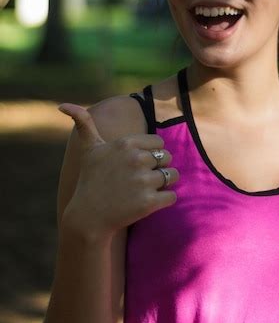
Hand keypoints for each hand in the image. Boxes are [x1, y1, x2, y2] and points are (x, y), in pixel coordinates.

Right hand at [58, 103, 177, 238]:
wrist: (88, 217)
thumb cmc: (90, 180)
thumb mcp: (89, 149)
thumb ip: (84, 123)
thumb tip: (62, 105)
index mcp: (126, 143)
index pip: (159, 143)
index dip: (151, 154)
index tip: (137, 164)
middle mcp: (136, 159)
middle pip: (167, 158)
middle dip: (158, 168)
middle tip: (140, 180)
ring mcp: (143, 181)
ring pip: (172, 176)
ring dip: (164, 184)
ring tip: (145, 190)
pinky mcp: (149, 202)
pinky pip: (172, 196)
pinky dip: (165, 200)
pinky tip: (148, 202)